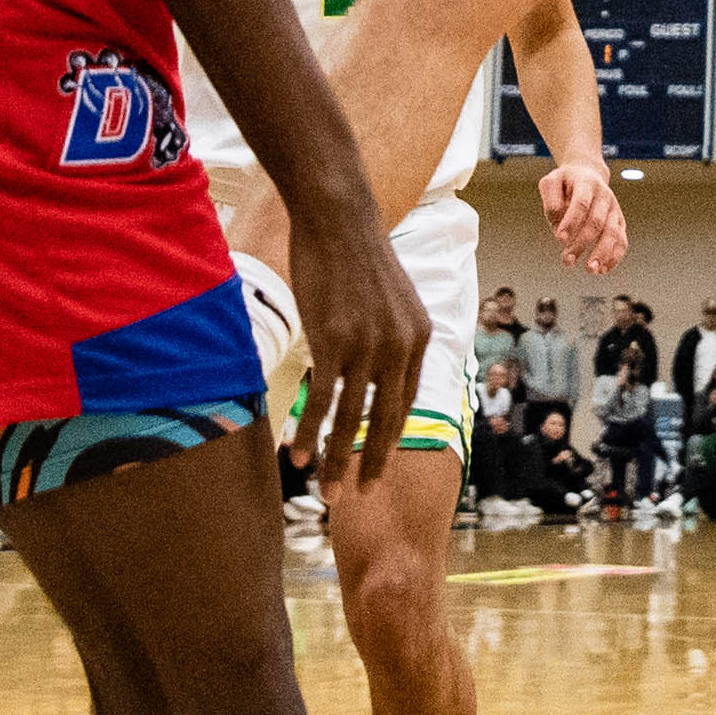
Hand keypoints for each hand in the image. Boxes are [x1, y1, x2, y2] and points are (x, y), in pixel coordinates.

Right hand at [285, 219, 427, 489]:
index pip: (406, 403)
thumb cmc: (355, 254)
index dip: (390, 438)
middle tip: (357, 497)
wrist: (338, 217)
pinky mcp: (334, 341)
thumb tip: (375, 361)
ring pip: (351, 419)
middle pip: (385, 421)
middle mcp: (400, 346)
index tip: (376, 465)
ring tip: (326, 493)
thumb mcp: (391, 298)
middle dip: (370, 464)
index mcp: (419, 337)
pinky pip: (321, 402)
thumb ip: (389, 334)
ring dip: (336, 460)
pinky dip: (308, 433)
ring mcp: (367, 345)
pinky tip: (296, 457)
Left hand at [539, 157, 629, 270]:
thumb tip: (558, 221)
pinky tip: (603, 270)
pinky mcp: (619, 222)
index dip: (571, 222)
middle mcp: (604, 196)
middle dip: (582, 243)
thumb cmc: (564, 183)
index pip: (581, 204)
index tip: (559, 239)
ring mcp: (614, 209)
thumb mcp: (551, 182)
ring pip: (613, 233)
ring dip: (602, 253)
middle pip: (597, 222)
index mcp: (587, 183)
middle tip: (567, 260)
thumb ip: (550, 198)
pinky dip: (614, 256)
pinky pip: (622, 241)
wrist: (586, 174)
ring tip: (590, 270)